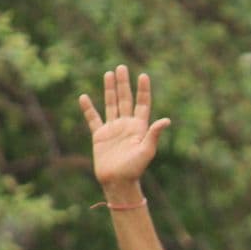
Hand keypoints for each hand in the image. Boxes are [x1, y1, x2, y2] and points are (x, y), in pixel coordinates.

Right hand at [81, 65, 171, 190]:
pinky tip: (84, 97)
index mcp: (139, 127)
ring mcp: (113, 129)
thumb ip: (154, 134)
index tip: (143, 75)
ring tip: (108, 73)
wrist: (118, 182)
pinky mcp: (100, 136)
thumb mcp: (146, 151)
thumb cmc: (134, 169)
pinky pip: (93, 119)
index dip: (143, 90)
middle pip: (125, 99)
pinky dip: (88, 108)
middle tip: (122, 67)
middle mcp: (126, 125)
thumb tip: (166, 120)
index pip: (142, 104)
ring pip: (110, 105)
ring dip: (109, 90)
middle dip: (124, 84)